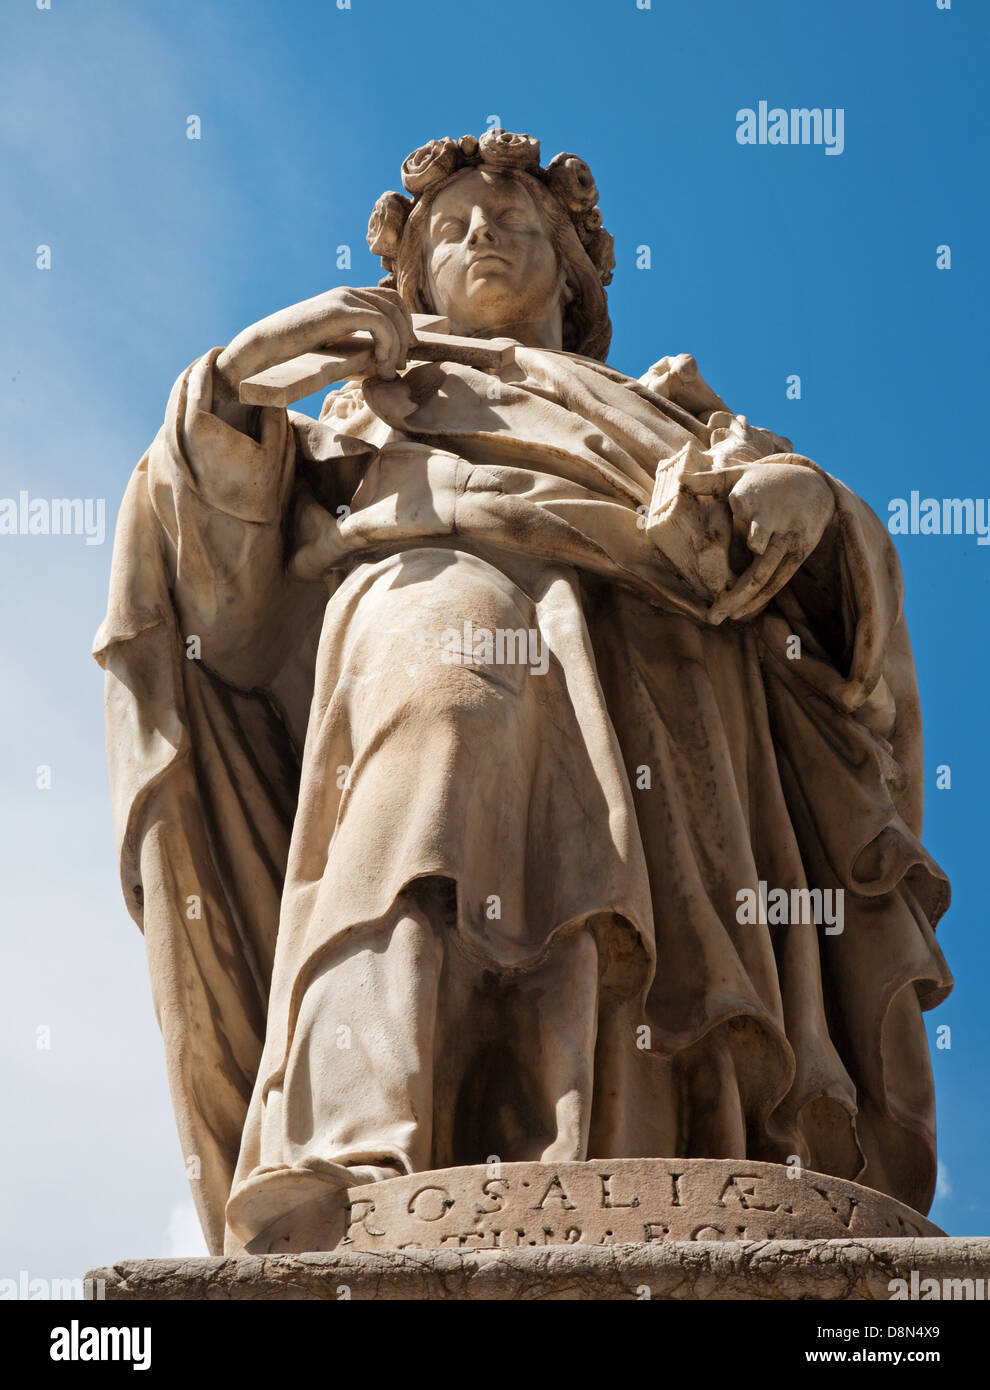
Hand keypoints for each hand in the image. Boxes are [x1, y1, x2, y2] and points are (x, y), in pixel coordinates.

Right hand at [215, 286, 416, 390]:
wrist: (264, 349)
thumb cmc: (297, 356)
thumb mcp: (337, 353)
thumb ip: (362, 353)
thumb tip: (389, 367)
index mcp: (347, 299)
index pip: (391, 301)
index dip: (404, 327)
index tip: (400, 357)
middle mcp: (348, 293)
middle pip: (396, 304)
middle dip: (406, 337)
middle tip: (399, 366)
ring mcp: (343, 298)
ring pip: (390, 314)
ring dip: (397, 346)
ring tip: (389, 371)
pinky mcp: (338, 311)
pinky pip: (379, 322)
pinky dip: (388, 345)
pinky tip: (380, 365)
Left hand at [683, 459, 834, 622]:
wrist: (814, 485)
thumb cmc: (766, 481)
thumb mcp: (739, 474)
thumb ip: (708, 480)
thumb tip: (679, 478)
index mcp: (756, 499)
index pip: (748, 516)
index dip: (747, 532)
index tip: (735, 548)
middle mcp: (774, 522)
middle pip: (757, 559)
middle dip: (735, 591)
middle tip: (712, 614)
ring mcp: (787, 541)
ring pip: (765, 576)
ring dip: (743, 601)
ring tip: (719, 618)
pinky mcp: (798, 554)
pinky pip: (777, 582)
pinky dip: (759, 600)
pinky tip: (739, 614)